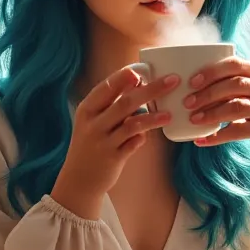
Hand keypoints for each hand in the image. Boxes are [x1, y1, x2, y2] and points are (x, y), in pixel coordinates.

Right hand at [50, 64, 179, 217]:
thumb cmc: (90, 144)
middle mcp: (94, 124)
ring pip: (132, 124)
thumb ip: (111, 104)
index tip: (143, 70)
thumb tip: (138, 82)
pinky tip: (149, 135)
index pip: (108, 87)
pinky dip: (142, 138)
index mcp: (87, 109)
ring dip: (153, 118)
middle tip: (172, 80)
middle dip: (151, 89)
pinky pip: (133, 144)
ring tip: (169, 115)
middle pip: (125, 102)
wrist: (78, 179)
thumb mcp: (92, 121)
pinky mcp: (113, 158)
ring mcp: (103, 142)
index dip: (125, 77)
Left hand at [181, 54, 249, 170]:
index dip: (212, 71)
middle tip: (187, 103)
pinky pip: (240, 131)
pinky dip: (218, 136)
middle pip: (235, 84)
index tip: (192, 82)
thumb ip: (235, 88)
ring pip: (237, 107)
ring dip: (211, 113)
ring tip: (193, 120)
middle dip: (208, 93)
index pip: (236, 64)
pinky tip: (202, 140)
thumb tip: (193, 85)